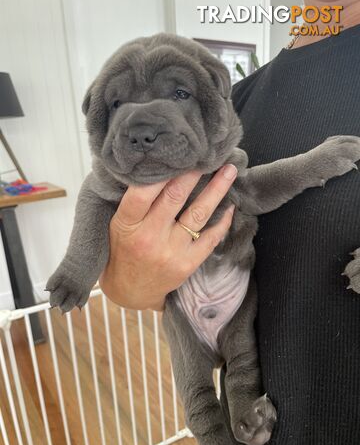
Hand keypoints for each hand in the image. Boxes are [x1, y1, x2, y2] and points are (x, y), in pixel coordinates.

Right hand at [99, 164, 237, 310]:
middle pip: (175, 197)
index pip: (142, 192)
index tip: (178, 154)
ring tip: (229, 172)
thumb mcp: (117, 224)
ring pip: (198, 213)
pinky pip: (210, 238)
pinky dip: (222, 221)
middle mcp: (148, 237)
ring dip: (216, 189)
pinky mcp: (187, 264)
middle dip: (194, 172)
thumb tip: (157, 168)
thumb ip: (134, 202)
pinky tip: (230, 207)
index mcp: (127, 223)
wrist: (130, 290)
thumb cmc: (123, 251)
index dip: (162, 172)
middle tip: (209, 155)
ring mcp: (170, 251)